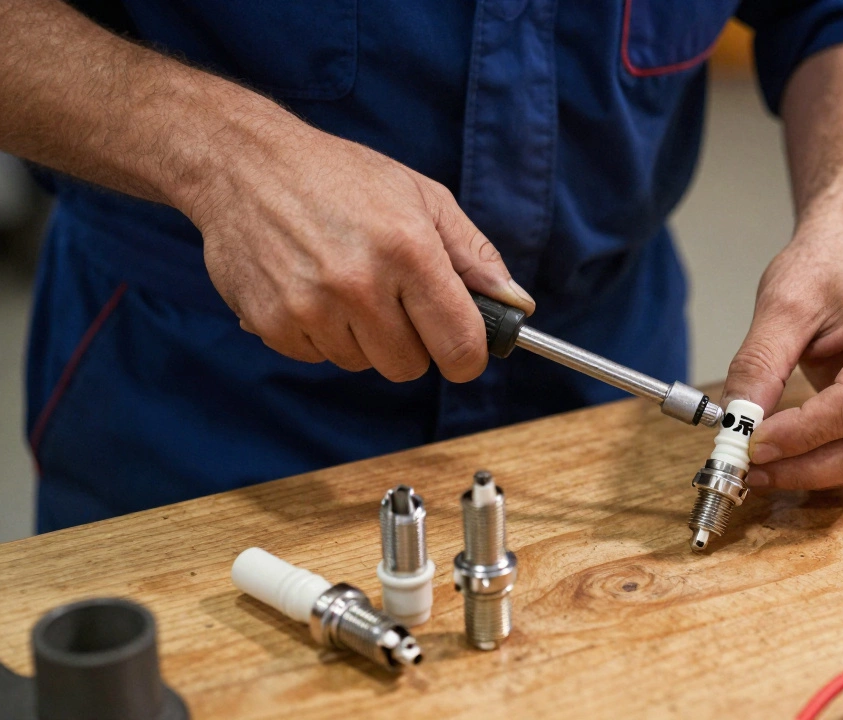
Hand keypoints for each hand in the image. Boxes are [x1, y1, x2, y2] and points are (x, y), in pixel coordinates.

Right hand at [183, 117, 533, 382]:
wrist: (243, 163)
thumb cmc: (341, 177)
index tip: (462, 346)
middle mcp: (360, 284)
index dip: (468, 355)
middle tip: (394, 300)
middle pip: (411, 366)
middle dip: (412, 342)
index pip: (460, 345)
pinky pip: (319, 358)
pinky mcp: (272, 323)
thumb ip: (474, 254)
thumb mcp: (422, 197)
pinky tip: (312, 290)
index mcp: (409, 250)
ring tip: (346, 284)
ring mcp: (311, 307)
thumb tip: (517, 305)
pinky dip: (322, 335)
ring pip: (364, 364)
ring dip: (363, 337)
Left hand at [721, 219, 842, 490]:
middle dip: (806, 468)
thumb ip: (760, 364)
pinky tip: (781, 460)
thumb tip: (738, 421)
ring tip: (758, 468)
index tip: (753, 443)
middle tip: (750, 469)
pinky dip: (820, 465)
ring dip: (811, 474)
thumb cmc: (827, 268)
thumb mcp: (783, 305)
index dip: (802, 433)